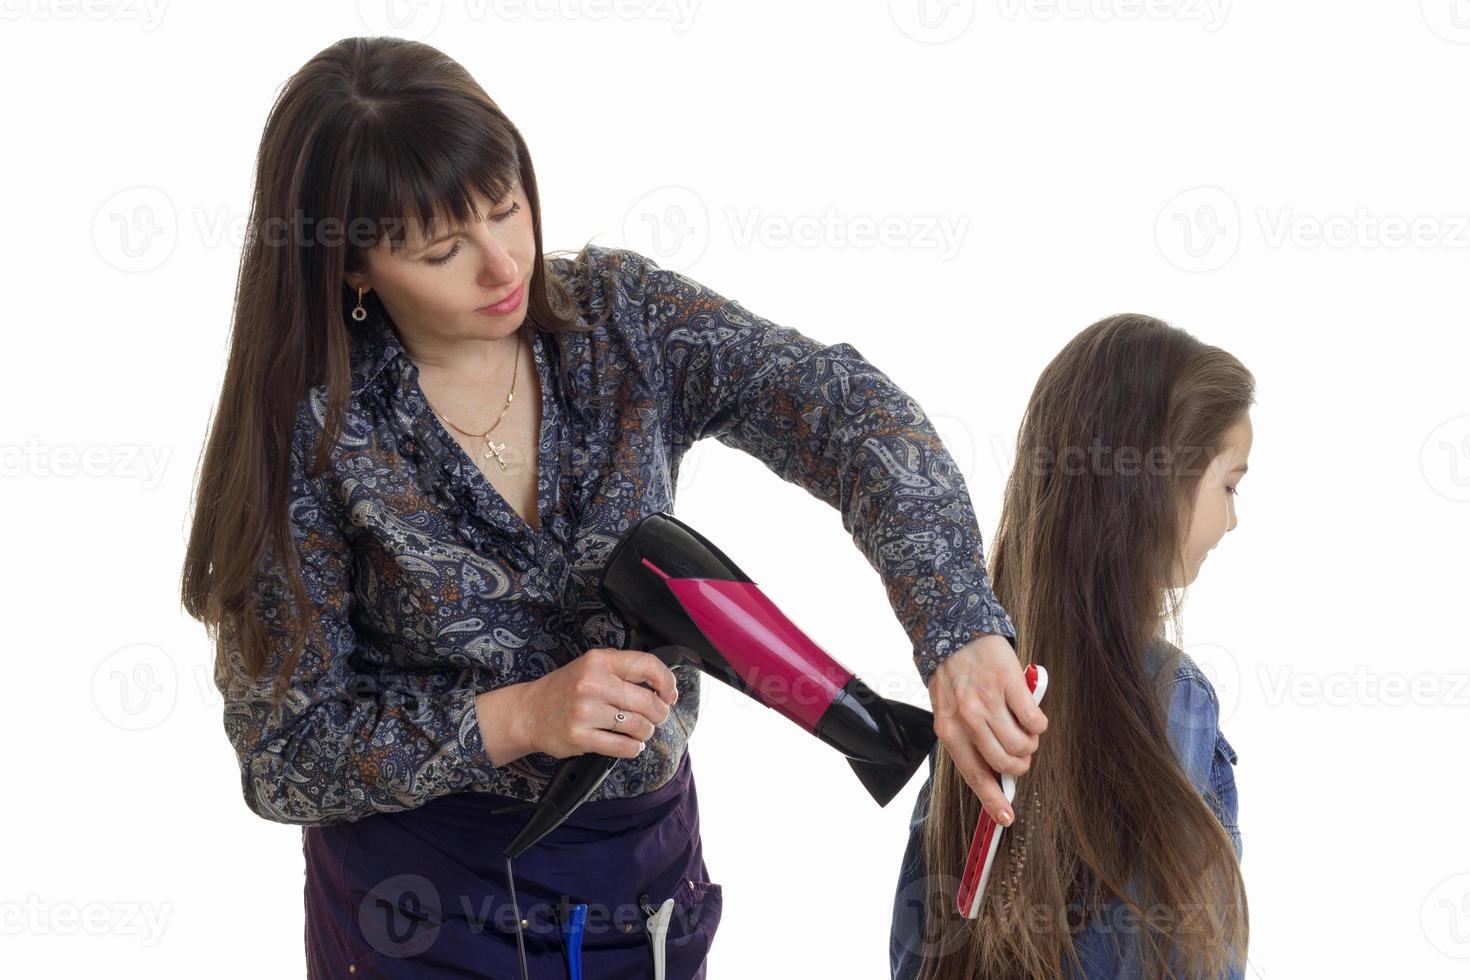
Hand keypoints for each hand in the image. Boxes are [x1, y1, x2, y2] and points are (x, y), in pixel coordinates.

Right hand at [518, 648, 678, 759]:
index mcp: (599, 661)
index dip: (667, 682)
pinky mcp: (581, 736)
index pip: (647, 665)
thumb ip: (622, 671)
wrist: (527, 712)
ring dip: (645, 732)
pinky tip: (629, 744)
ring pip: (639, 726)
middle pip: (649, 702)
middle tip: (655, 717)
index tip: (670, 694)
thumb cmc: (564, 690)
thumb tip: (663, 686)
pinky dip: (633, 748)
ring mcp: (586, 711)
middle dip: (659, 713)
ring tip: (638, 731)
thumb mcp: (590, 667)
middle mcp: (593, 684)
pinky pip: (623, 747)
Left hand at [927, 633, 1047, 825]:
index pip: (974, 775)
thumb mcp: (950, 713)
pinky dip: (1039, 723)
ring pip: (1023, 745)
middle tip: (1020, 750)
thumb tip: (996, 777)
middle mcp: (967, 719)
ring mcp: (989, 701)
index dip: (992, 800)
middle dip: (1019, 764)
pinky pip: (1036, 721)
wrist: (954, 631)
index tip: (1006, 818)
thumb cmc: (953, 679)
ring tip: (1023, 726)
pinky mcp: (1010, 684)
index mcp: (949, 731)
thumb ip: (969, 742)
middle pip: (1006, 764)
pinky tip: (1030, 712)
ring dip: (1030, 742)